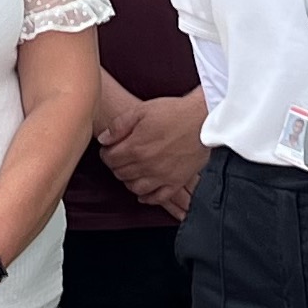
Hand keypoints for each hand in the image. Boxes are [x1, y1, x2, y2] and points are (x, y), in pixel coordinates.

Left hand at [96, 91, 207, 219]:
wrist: (204, 118)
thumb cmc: (174, 111)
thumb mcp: (142, 110)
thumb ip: (119, 125)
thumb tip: (103, 139)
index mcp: (135, 147)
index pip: (110, 159)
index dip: (106, 154)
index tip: (109, 150)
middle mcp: (146, 166)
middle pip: (121, 174)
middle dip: (116, 166)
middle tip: (120, 159)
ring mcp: (162, 176)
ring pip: (136, 188)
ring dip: (129, 182)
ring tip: (131, 172)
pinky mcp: (177, 181)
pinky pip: (158, 197)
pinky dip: (148, 198)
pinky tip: (143, 193)